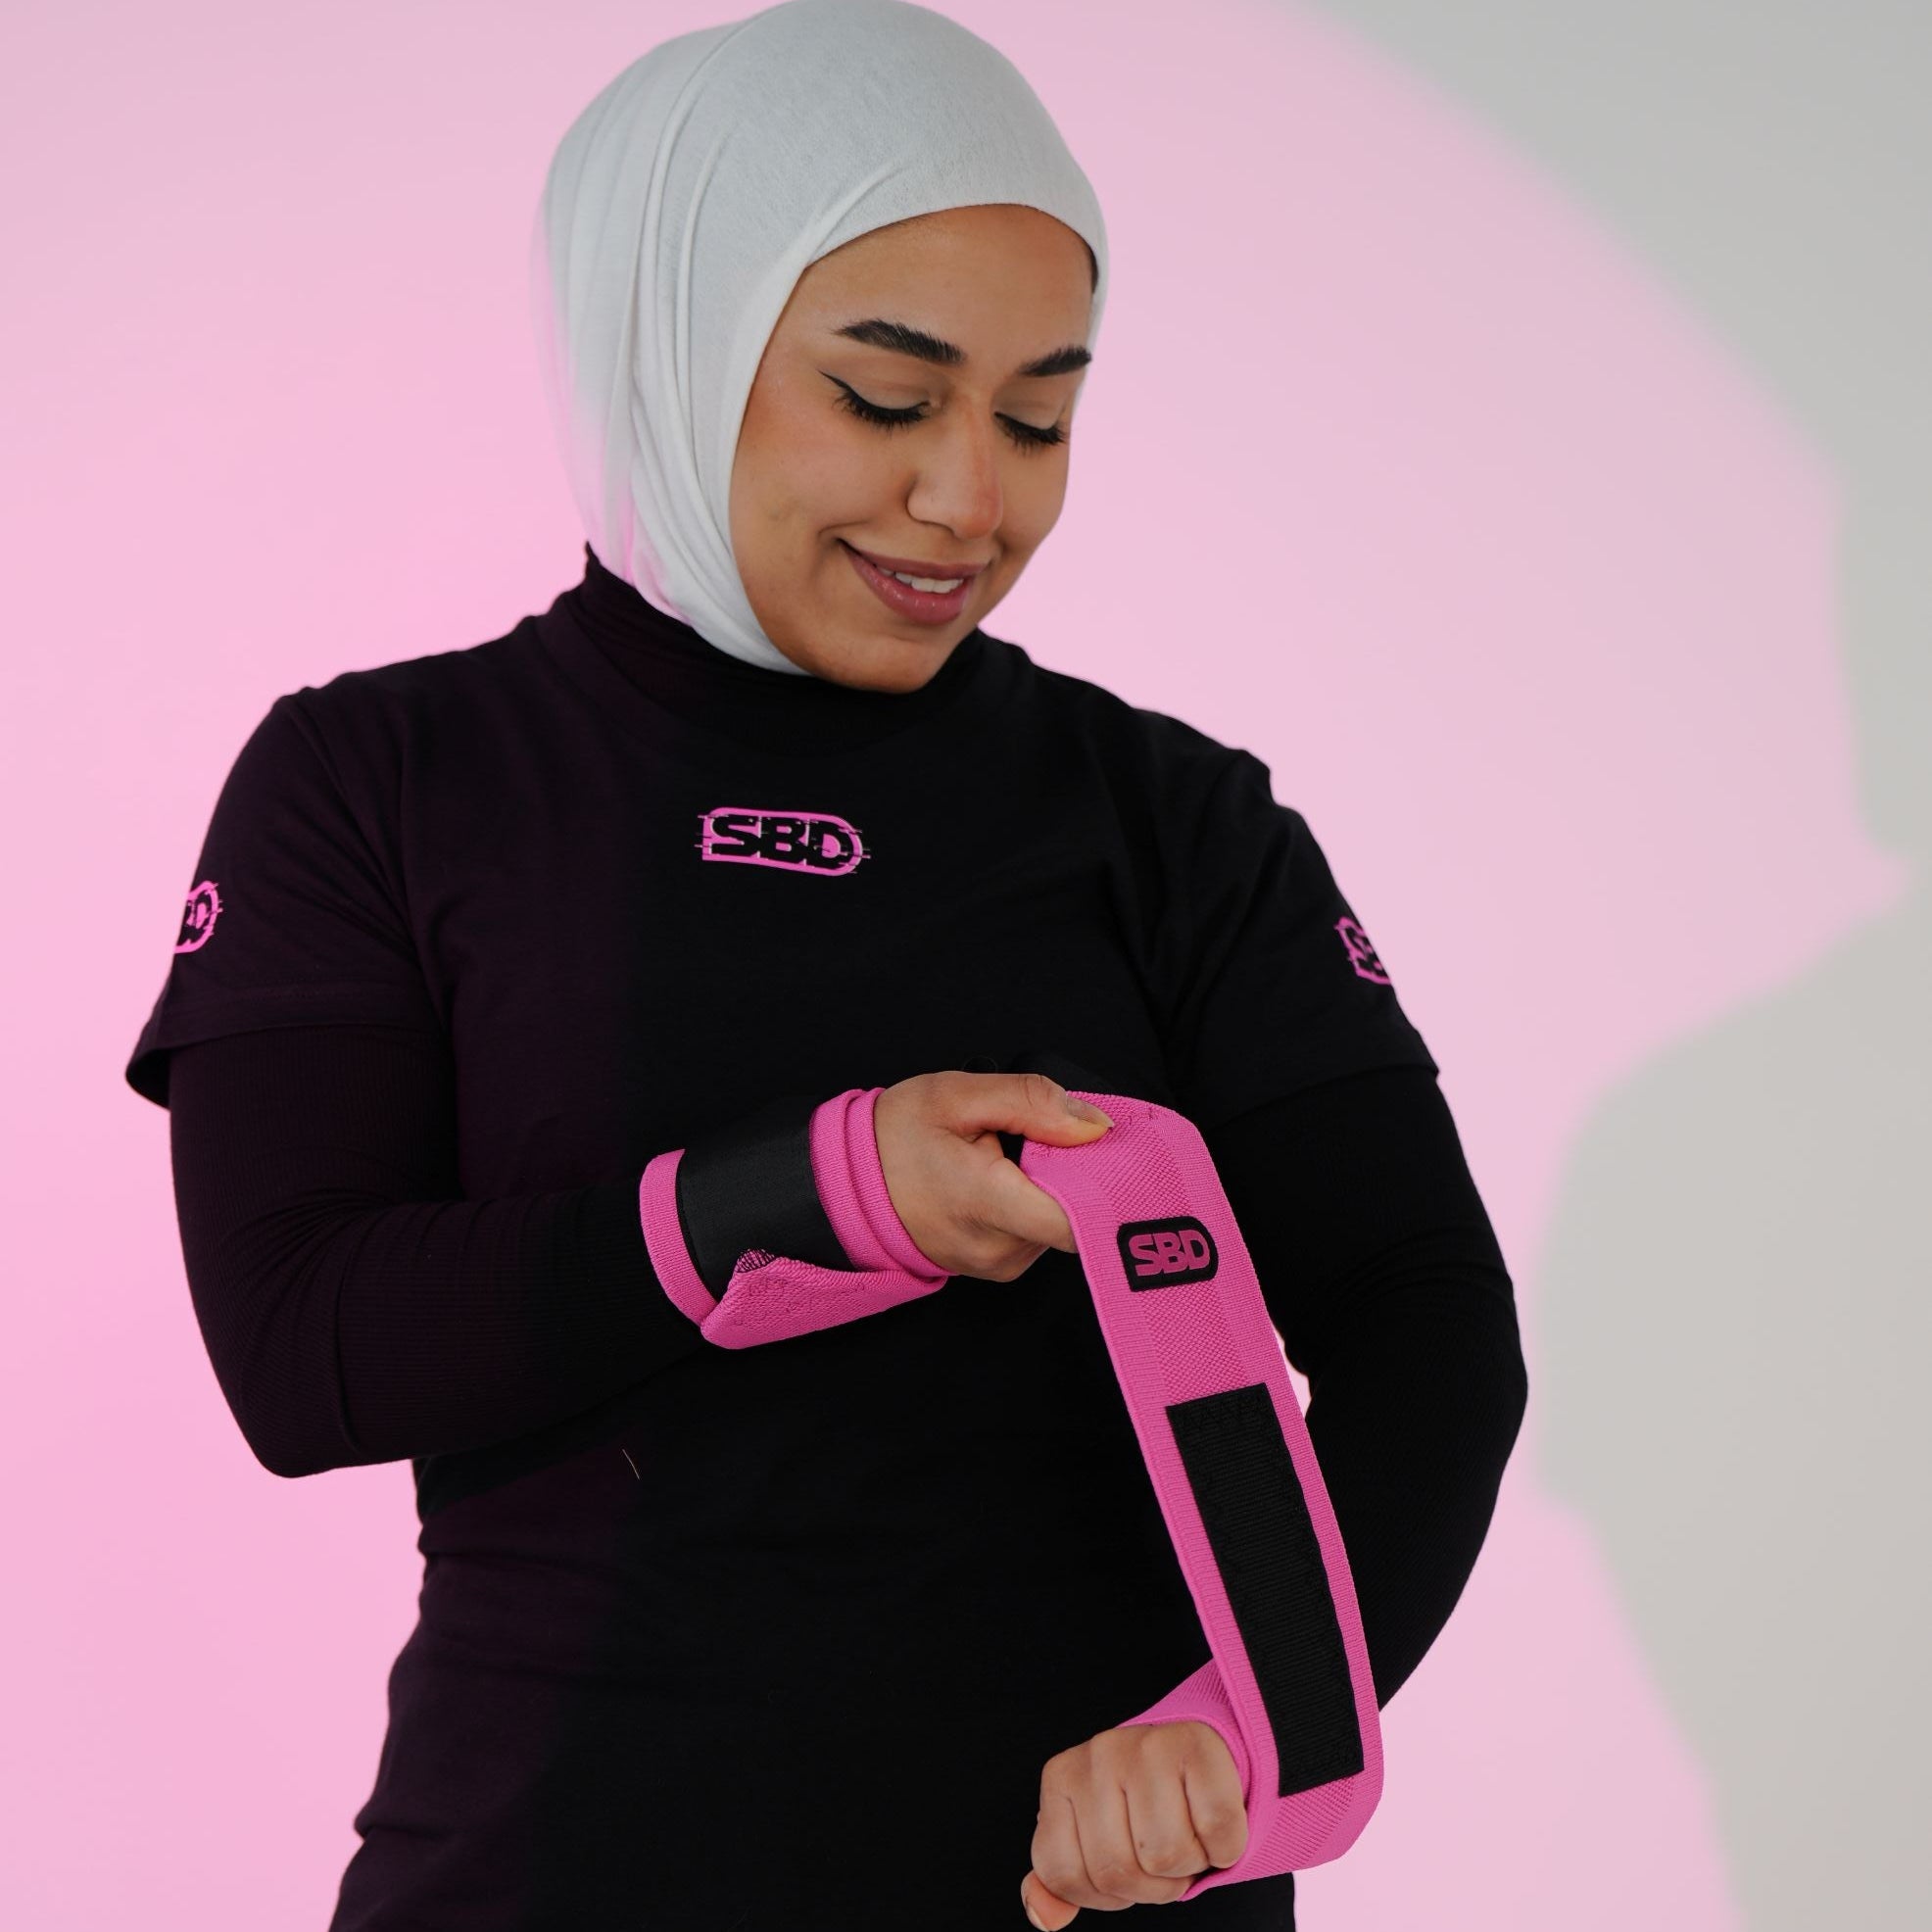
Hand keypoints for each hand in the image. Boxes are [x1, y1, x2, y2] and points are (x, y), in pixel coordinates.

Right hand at [873, 1070, 1112, 1279]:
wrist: (848, 1183)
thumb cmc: (894, 1138)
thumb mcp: (957, 1096)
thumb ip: (1031, 1102)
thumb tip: (1093, 1124)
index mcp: (987, 1204)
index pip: (1078, 1219)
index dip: (1107, 1183)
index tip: (1108, 1149)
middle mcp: (998, 1249)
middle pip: (1076, 1214)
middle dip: (1074, 1170)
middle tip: (1044, 1133)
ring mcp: (998, 1265)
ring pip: (1060, 1222)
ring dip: (1052, 1186)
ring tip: (1011, 1155)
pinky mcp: (997, 1267)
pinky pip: (1038, 1233)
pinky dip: (1035, 1202)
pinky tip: (1005, 1178)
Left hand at [1020, 1720, 1247, 1924]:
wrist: (1194, 1757)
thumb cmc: (1139, 1806)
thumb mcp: (1091, 1838)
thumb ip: (1065, 1879)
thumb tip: (1043, 1917)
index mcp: (1062, 1778)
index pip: (1065, 1876)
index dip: (1104, 1895)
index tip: (1125, 1865)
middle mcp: (1099, 1753)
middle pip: (1117, 1872)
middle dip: (1151, 1885)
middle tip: (1162, 1851)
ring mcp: (1146, 1745)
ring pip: (1166, 1857)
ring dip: (1189, 1865)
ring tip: (1187, 1832)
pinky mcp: (1197, 1746)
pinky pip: (1217, 1834)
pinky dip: (1223, 1846)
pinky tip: (1210, 1821)